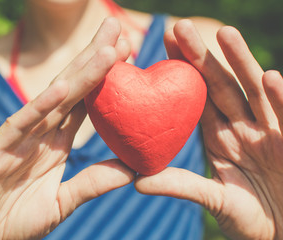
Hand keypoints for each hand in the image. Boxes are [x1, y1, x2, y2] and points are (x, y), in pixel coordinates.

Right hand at [0, 18, 133, 239]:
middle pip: (73, 90)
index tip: (128, 54)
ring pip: (52, 100)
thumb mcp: (62, 202)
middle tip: (118, 29)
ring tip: (106, 49)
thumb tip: (132, 170)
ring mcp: (18, 138)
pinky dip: (40, 106)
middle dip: (95, 59)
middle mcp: (40, 133)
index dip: (106, 79)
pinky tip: (62, 87)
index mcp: (56, 142)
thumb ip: (92, 183)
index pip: (85, 103)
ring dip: (79, 74)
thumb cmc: (15, 221)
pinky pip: (20, 124)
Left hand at [135, 20, 282, 239]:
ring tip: (224, 34)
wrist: (282, 232)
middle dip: (202, 57)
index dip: (181, 70)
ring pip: (254, 92)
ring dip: (241, 63)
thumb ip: (179, 185)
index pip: (198, 96)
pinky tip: (270, 77)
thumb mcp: (211, 198)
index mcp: (219, 135)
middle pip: (221, 85)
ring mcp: (268, 131)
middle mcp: (242, 127)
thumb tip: (136, 181)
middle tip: (180, 27)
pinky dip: (281, 99)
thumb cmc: (248, 216)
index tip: (162, 45)